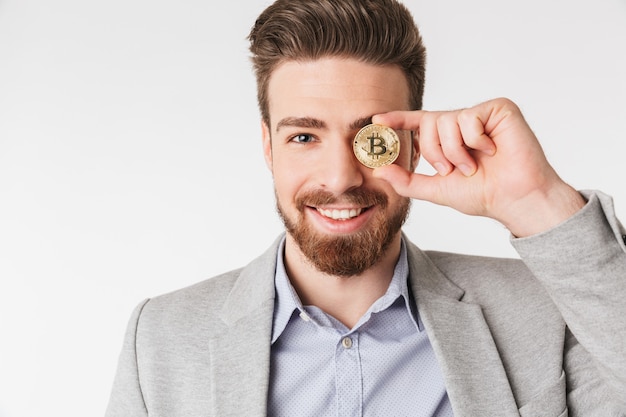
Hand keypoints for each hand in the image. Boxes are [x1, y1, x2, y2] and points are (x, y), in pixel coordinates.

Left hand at [372, 98, 584, 236]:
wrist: (515, 199)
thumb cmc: (483, 194)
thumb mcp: (436, 189)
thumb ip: (407, 181)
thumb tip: (379, 170)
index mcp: (448, 139)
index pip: (418, 124)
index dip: (397, 120)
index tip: (376, 120)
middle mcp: (462, 123)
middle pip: (428, 123)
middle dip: (436, 152)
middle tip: (454, 170)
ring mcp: (480, 115)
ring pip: (447, 121)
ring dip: (456, 151)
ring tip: (475, 164)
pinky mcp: (498, 108)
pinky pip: (469, 118)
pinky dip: (476, 140)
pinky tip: (493, 149)